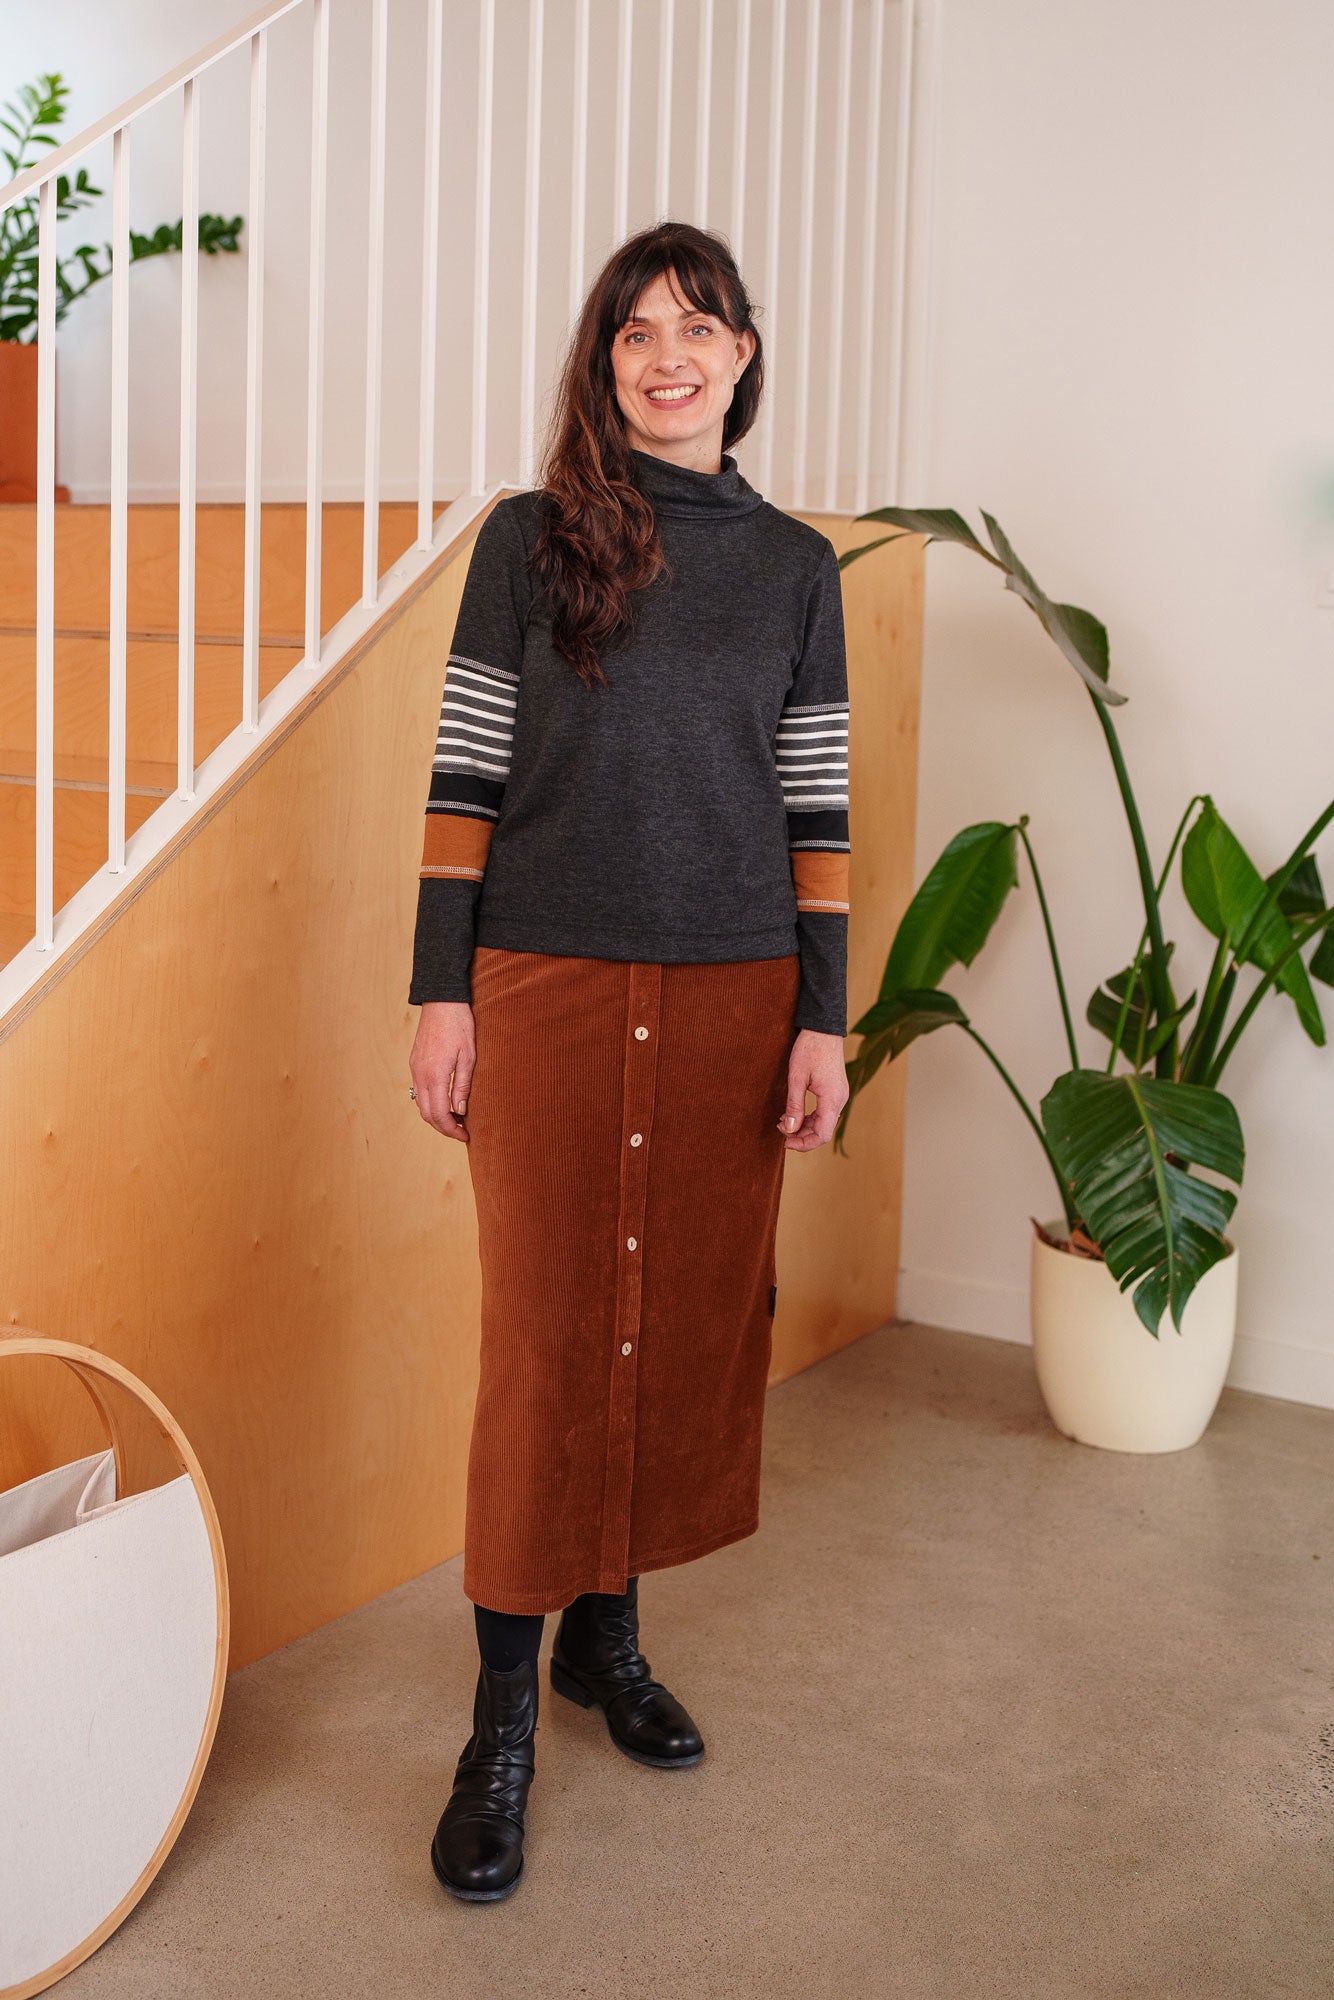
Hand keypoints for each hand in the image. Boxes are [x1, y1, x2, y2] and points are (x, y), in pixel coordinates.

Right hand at [410, 1000, 474, 1143]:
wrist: (442, 1001)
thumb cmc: (460, 1025)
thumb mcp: (469, 1056)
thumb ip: (463, 1086)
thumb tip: (460, 1110)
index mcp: (435, 1075)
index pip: (439, 1114)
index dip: (451, 1130)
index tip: (465, 1135)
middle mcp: (420, 1075)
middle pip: (426, 1114)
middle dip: (443, 1127)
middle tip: (461, 1131)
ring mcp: (415, 1068)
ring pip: (420, 1104)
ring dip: (436, 1116)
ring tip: (456, 1118)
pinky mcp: (414, 1063)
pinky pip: (419, 1091)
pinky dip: (430, 1102)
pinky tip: (445, 1101)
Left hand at [777, 1028, 849, 1150]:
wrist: (823, 1029)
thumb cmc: (809, 1049)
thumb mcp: (797, 1078)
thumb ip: (794, 1105)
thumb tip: (789, 1129)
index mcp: (832, 1099)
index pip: (822, 1134)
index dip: (804, 1143)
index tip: (786, 1142)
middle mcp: (840, 1100)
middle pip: (823, 1131)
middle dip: (801, 1136)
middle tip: (781, 1130)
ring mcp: (839, 1096)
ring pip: (823, 1123)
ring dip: (804, 1127)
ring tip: (784, 1122)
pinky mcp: (836, 1091)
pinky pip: (824, 1112)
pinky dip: (809, 1117)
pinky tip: (793, 1114)